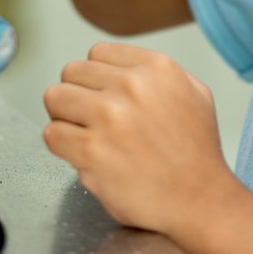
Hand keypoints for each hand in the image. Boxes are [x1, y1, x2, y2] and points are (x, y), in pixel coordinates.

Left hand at [41, 43, 235, 234]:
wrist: (200, 200)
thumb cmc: (197, 153)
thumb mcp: (195, 94)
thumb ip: (158, 75)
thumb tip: (122, 69)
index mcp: (156, 68)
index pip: (97, 53)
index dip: (95, 79)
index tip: (102, 97)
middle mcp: (132, 85)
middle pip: (71, 72)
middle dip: (77, 96)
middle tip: (88, 119)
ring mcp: (110, 116)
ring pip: (54, 97)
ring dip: (64, 118)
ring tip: (82, 135)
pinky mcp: (92, 150)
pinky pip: (52, 134)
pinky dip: (61, 146)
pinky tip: (81, 155)